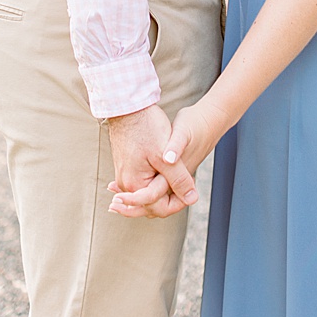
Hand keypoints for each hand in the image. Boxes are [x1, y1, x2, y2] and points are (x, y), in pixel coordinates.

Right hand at [106, 104, 196, 218]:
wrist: (127, 107)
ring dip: (161, 192)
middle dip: (169, 201)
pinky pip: (141, 181)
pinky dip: (153, 182)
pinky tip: (164, 176)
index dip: (178, 204)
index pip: (158, 208)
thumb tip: (192, 199)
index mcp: (134, 185)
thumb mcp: (166, 156)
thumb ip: (178, 179)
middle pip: (150, 203)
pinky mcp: (126, 164)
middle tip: (187, 194)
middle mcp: (125, 183)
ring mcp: (124, 173)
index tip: (192, 194)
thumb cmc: (146, 128)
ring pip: (146, 191)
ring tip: (179, 188)